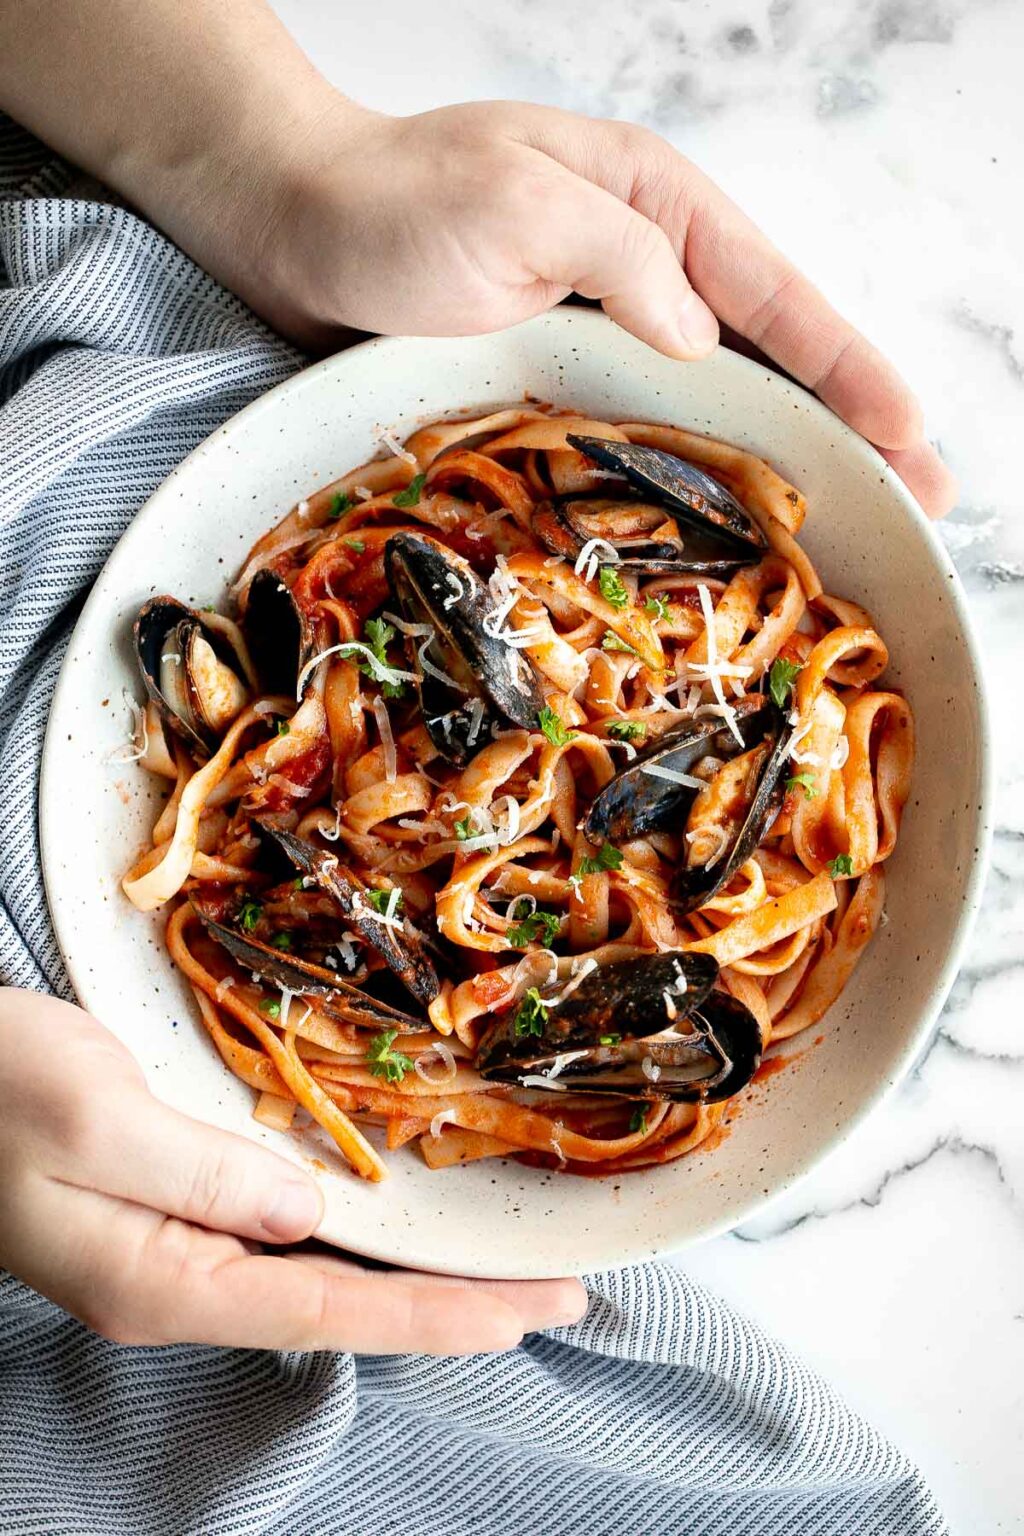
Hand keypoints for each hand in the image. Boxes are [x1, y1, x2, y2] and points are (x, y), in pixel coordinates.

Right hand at [0, 989, 584, 1351]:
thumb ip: (206, 1173)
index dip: (434, 1315)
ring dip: (411, 1277)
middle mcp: (176, 1281)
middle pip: (338, 1304)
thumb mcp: (97, 1117)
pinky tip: (394, 1229)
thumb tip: (303, 1212)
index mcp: (160, 1280)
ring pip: (316, 1274)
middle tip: (554, 1294)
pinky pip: (282, 1237)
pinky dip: (354, 1237)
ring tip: (503, 1274)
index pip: (326, 1308)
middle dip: (449, 1306)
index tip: (526, 1313)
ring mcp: (171, 1250)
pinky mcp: (168, 1209)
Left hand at [245, 98, 954, 518]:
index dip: (848, 369)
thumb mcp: (516, 201)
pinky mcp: (557, 375)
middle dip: (845, 424)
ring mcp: (603, 326)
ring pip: (719, 398)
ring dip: (785, 457)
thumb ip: (620, 259)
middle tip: (916, 499)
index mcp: (655, 206)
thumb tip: (703, 339)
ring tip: (849, 523)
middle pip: (770, 352)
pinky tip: (728, 514)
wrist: (289, 225)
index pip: (777, 295)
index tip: (907, 435)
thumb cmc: (390, 200)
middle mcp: (644, 267)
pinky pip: (649, 428)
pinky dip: (698, 468)